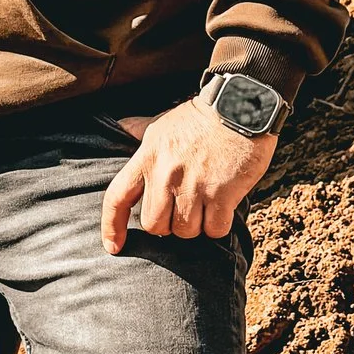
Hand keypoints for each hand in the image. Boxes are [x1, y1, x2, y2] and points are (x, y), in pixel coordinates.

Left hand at [99, 96, 276, 251]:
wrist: (242, 107)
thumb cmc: (201, 117)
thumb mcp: (163, 122)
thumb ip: (139, 130)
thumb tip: (120, 127)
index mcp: (147, 157)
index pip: (117, 198)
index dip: (111, 226)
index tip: (113, 247)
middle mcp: (166, 174)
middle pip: (155, 225)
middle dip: (168, 225)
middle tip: (182, 211)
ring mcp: (193, 186)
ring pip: (185, 231)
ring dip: (196, 225)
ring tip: (205, 205)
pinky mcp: (222, 194)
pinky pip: (214, 229)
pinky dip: (219, 225)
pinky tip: (223, 208)